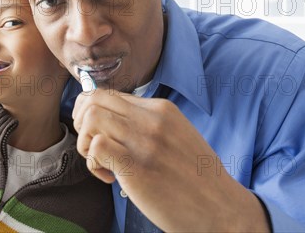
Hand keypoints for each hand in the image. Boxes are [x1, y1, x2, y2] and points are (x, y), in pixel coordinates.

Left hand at [72, 88, 269, 231]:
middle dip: (82, 123)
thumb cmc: (197, 180)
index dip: (92, 113)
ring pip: (91, 118)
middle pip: (95, 99)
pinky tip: (109, 178)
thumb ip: (148, 125)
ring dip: (85, 144)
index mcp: (162, 109)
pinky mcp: (138, 165)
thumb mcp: (177, 137)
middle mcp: (152, 118)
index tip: (98, 136)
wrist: (223, 210)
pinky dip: (93, 163)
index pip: (109, 94)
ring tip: (102, 164)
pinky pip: (96, 146)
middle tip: (93, 148)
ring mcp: (145, 140)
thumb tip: (113, 122)